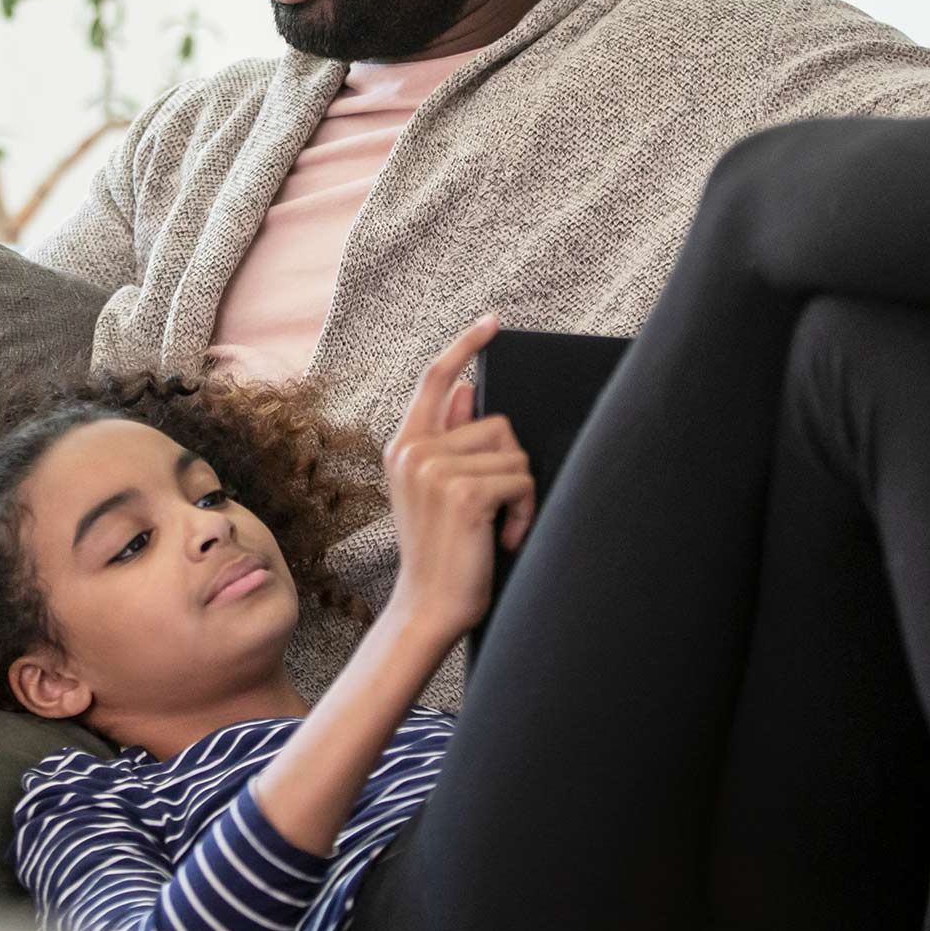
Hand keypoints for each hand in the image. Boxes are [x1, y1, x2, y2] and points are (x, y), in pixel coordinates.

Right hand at [381, 312, 536, 641]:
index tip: (493, 323)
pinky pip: (522, 479)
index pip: (435, 379)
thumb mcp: (435, 491)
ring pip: (515, 453)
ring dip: (520, 493)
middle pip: (497, 423)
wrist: (428, 608)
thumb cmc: (442, 553)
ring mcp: (435, 469)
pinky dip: (525, 512)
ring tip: (497, 528)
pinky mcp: (463, 492)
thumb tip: (463, 389)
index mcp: (405, 447)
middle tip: (495, 510)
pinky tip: (503, 538)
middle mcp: (414, 451)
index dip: (466, 346)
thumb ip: (447, 438)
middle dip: (510, 466)